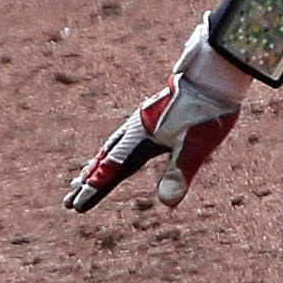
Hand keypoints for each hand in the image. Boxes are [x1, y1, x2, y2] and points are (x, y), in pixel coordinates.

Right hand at [64, 21, 249, 212]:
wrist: (214, 76)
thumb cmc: (207, 112)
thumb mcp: (196, 147)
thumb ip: (180, 173)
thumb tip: (166, 204)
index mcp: (142, 140)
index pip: (111, 171)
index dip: (94, 190)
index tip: (75, 207)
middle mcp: (135, 130)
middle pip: (105, 161)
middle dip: (88, 183)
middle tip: (68, 202)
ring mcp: (141, 122)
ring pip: (111, 148)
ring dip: (96, 166)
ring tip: (82, 177)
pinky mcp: (151, 116)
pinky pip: (123, 138)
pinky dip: (111, 150)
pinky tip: (115, 150)